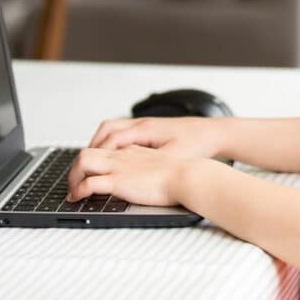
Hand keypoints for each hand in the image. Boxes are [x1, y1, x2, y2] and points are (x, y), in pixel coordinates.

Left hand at [66, 145, 187, 206]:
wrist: (187, 175)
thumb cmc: (182, 174)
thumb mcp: (163, 165)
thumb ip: (150, 167)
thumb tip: (147, 178)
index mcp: (133, 152)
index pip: (104, 150)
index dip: (94, 161)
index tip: (90, 173)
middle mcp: (122, 156)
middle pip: (88, 151)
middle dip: (76, 168)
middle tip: (74, 183)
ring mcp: (119, 167)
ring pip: (83, 161)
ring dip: (73, 177)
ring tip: (72, 192)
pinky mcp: (118, 181)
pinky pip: (89, 183)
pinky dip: (78, 191)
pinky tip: (77, 199)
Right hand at [88, 116, 223, 159]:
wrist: (216, 134)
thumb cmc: (199, 144)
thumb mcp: (174, 158)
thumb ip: (151, 165)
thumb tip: (129, 176)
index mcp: (146, 129)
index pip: (111, 139)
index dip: (96, 155)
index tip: (86, 171)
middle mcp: (143, 124)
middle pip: (106, 129)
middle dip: (92, 147)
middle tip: (83, 166)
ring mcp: (147, 126)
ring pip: (114, 130)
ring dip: (101, 144)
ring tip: (94, 162)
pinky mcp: (152, 131)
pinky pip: (124, 134)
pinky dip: (114, 144)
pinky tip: (116, 158)